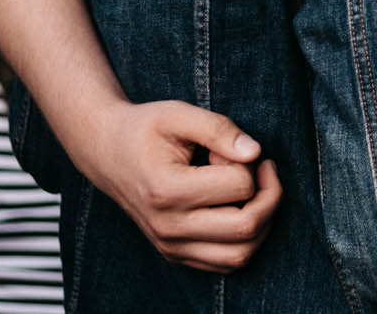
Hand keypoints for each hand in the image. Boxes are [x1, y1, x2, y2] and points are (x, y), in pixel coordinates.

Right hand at [77, 99, 282, 271]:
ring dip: (262, 221)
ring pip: (240, 255)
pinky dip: (245, 240)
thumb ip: (219, 129)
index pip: (240, 186)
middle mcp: (168, 227)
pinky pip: (226, 263)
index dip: (250, 161)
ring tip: (250, 190)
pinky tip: (238, 208)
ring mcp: (170, 246)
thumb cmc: (144, 129)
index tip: (231, 149)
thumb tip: (256, 153)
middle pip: (246, 228)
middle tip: (261, 168)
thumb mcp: (178, 114)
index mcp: (167, 191)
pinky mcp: (175, 254)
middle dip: (269, 195)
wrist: (107, 151)